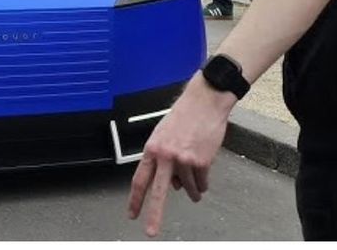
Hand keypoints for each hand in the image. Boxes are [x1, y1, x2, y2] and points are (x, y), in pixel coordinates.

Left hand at [127, 74, 236, 236]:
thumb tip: (172, 186)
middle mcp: (165, 156)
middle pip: (158, 192)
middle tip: (150, 232)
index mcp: (152, 150)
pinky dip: (203, 182)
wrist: (204, 103)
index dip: (135, 199)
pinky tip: (203, 172)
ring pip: (187, 188)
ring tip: (195, 179)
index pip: (140, 180)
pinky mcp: (201, 162)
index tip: (132, 214)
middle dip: (154, 214)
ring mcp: (183, 160)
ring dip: (192, 189)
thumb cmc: (183, 118)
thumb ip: (162, 161)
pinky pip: (202, 183)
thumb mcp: (163, 137)